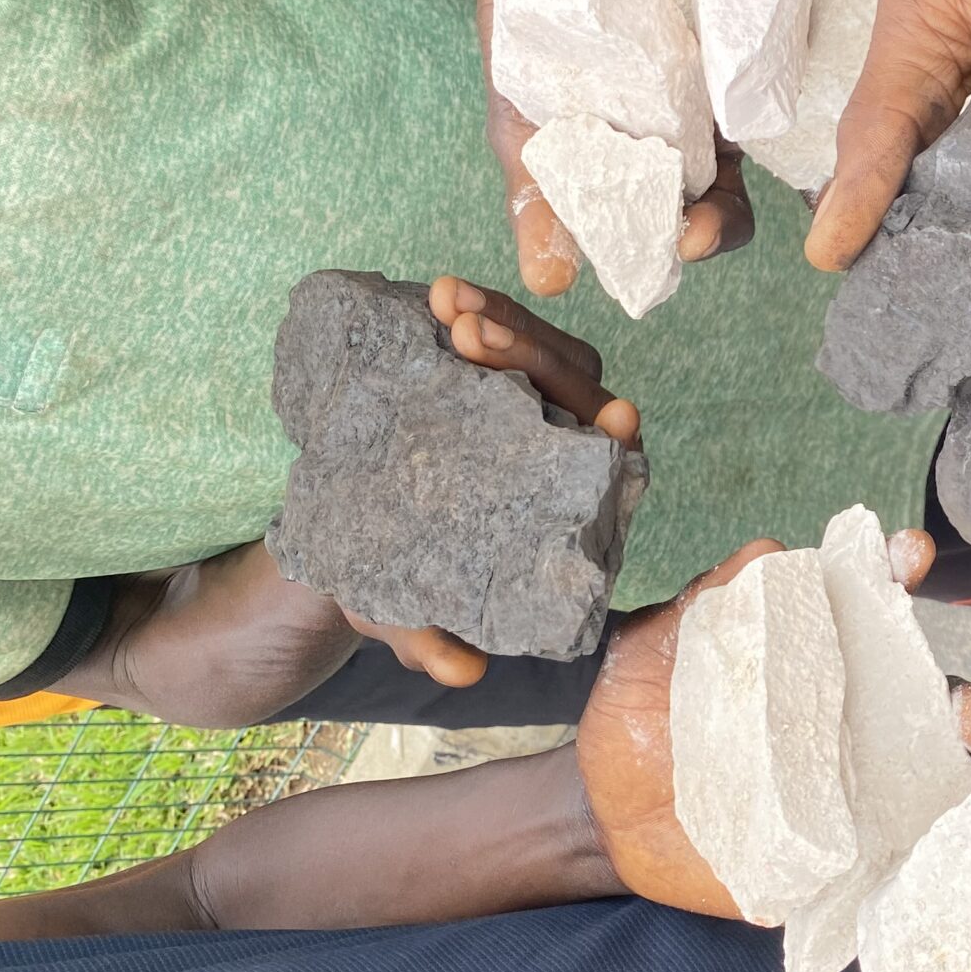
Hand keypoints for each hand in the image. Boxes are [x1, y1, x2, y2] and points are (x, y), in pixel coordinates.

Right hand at [325, 276, 643, 687]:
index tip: (615, 416)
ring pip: (540, 347)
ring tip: (444, 303)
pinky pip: (494, 327)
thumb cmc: (401, 581)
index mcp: (571, 506)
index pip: (610, 460)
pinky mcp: (488, 367)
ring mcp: (527, 400)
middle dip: (531, 358)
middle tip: (471, 337)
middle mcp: (562, 445)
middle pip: (574, 386)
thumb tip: (461, 676)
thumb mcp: (406, 611)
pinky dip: (472, 307)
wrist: (355, 532)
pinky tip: (434, 295)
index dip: (615, 434)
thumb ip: (433, 640)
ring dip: (500, 317)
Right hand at [360, 0, 753, 296]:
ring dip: (756, 117)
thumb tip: (549, 280)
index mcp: (665, 151)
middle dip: (729, 201)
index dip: (703, 231)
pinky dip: (780, 17)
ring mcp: (735, 50)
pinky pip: (782, 8)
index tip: (688, 242)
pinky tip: (765, 22)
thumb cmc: (531, 15)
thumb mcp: (522, 112)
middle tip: (708, 215)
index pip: (702, 213)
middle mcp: (712, 110)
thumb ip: (540, 192)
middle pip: (745, 170)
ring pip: (767, 101)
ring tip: (728, 117)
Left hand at [576, 529, 970, 914]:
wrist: (600, 814)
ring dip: (969, 776)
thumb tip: (768, 551)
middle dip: (963, 700)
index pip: (869, 607)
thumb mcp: (659, 644)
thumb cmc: (637, 716)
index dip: (896, 575)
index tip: (906, 558)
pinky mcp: (832, 849)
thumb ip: (709, 598)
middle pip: (927, 704)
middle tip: (966, 712)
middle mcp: (844, 718)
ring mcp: (845, 786)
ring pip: (932, 777)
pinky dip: (944, 842)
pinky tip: (965, 837)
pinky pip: (900, 849)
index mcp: (809, 656)